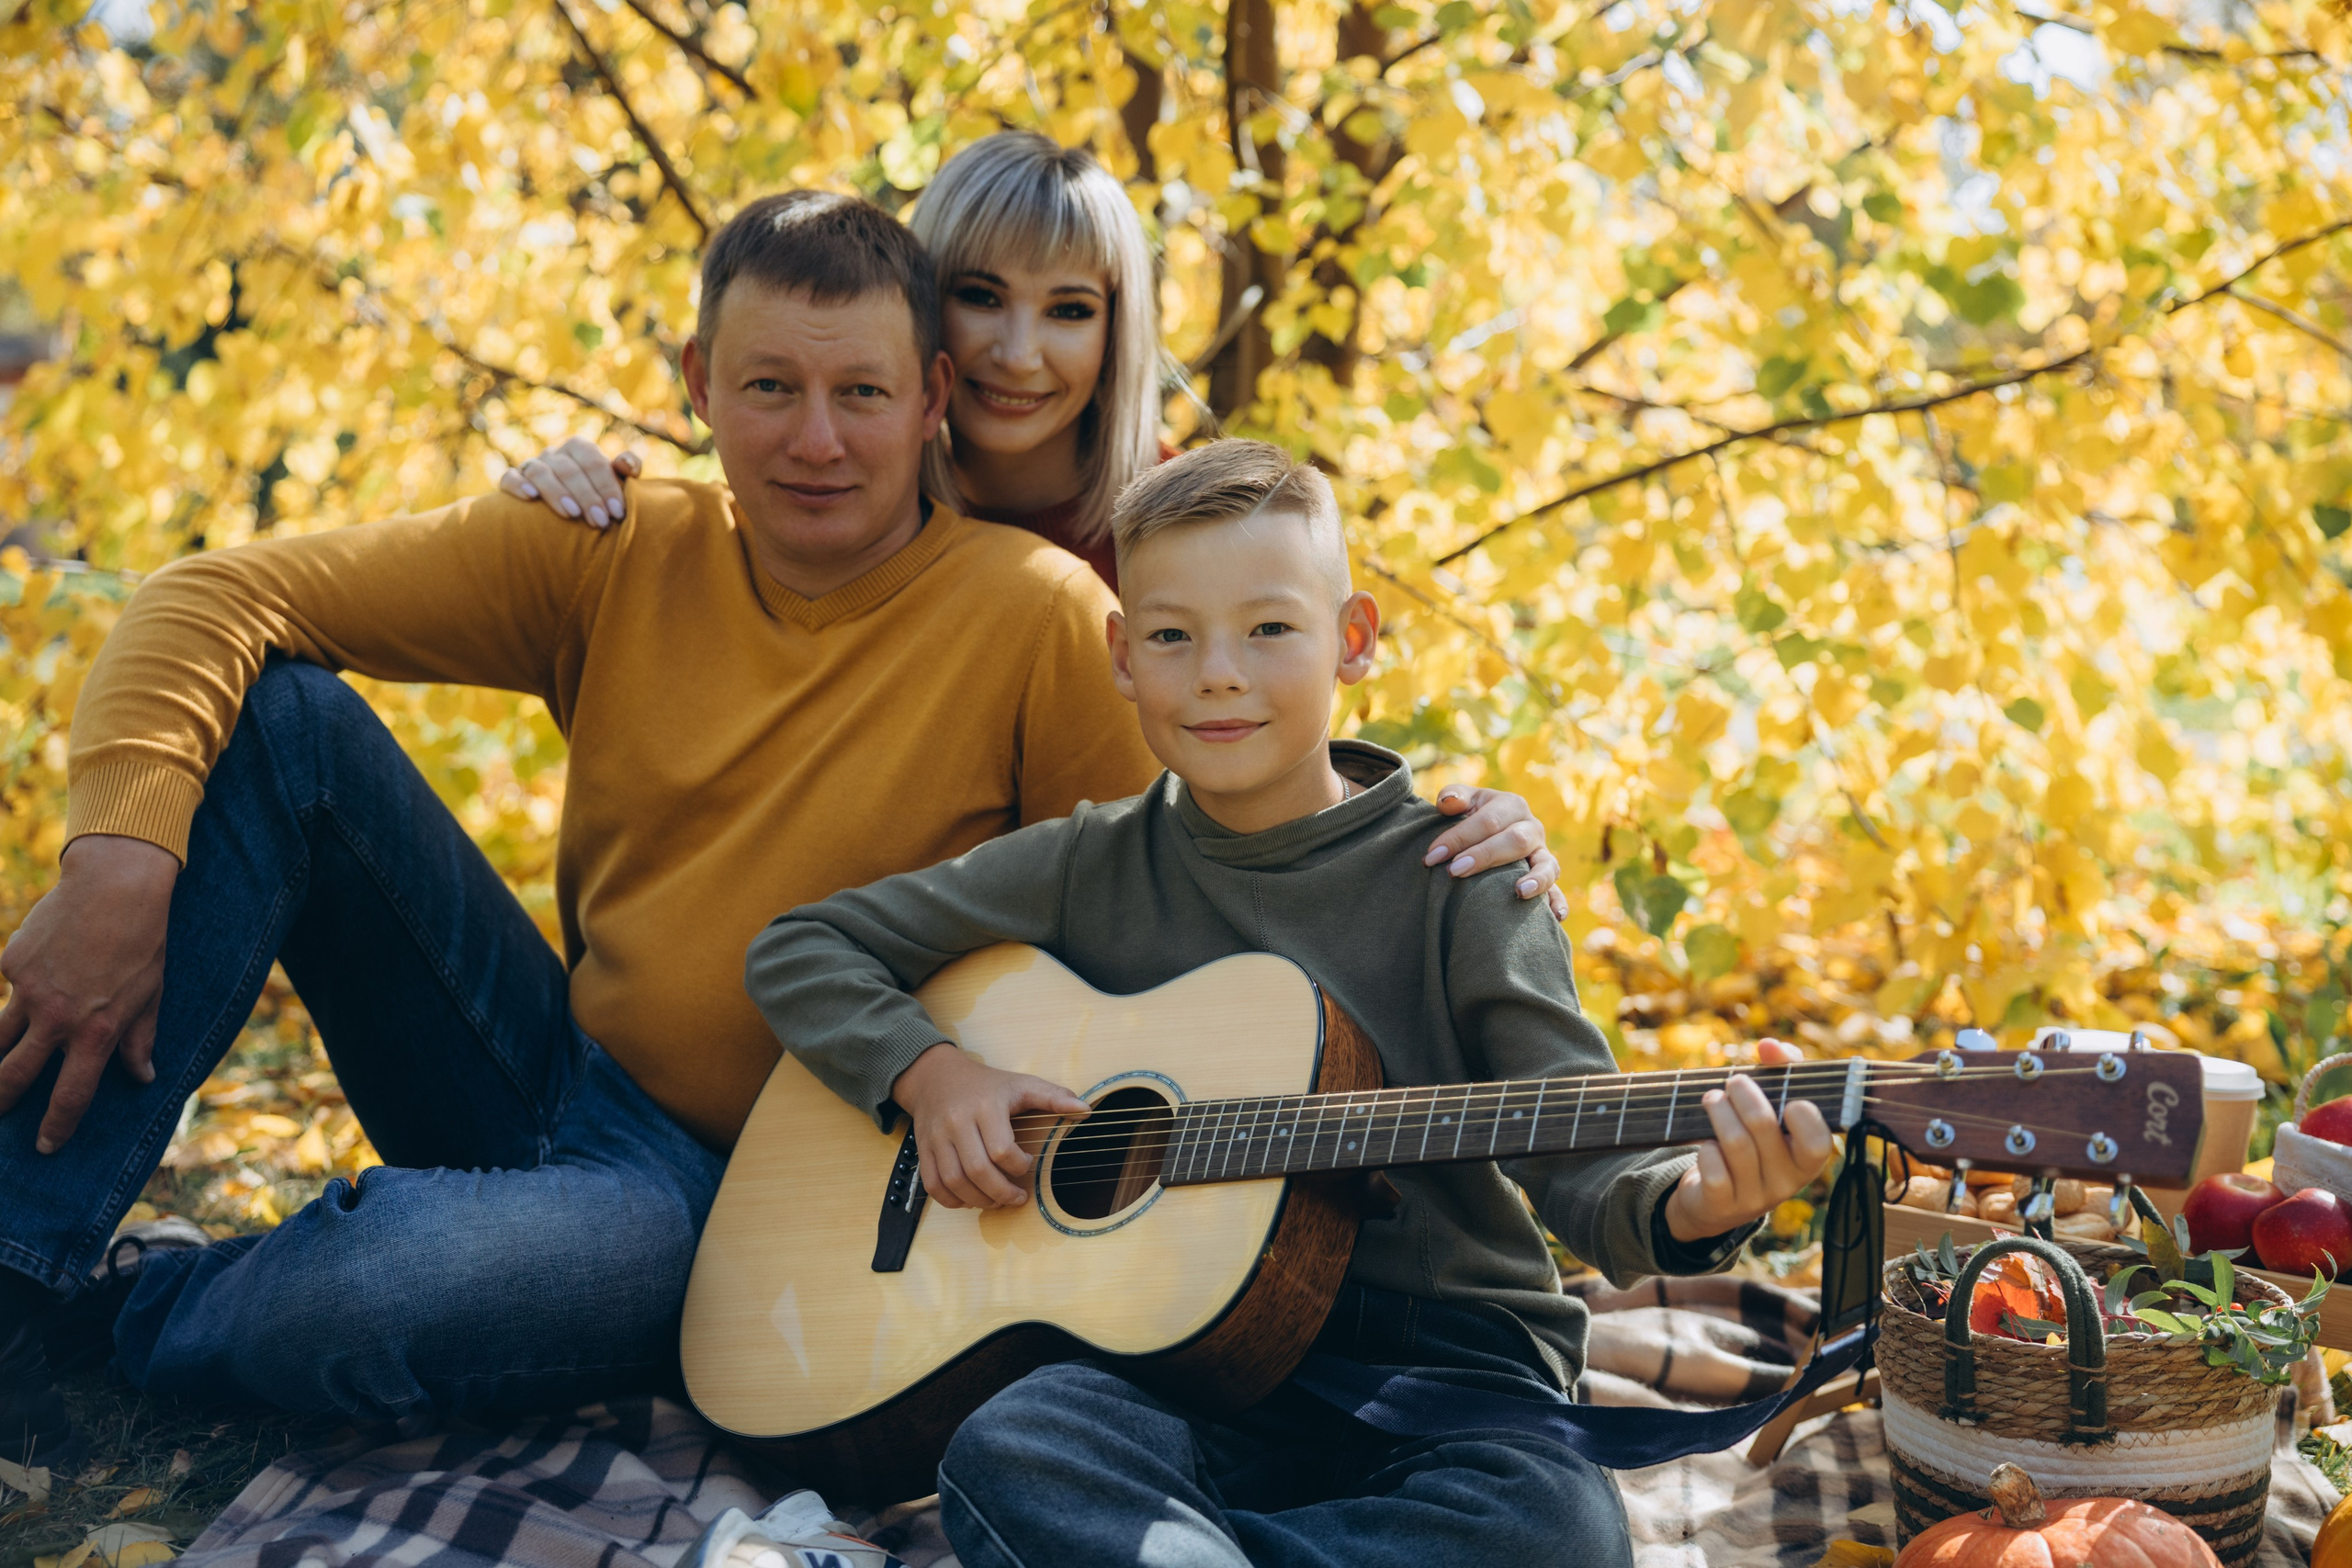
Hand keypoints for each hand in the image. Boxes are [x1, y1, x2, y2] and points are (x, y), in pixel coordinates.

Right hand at [0, 835, 180, 1152]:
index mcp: (97, 1032)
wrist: (116, 887)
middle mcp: (58, 1018)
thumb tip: (143, 1077)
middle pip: (14, 1076)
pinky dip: (18, 994)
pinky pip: (9, 990)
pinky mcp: (12, 963)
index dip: (56, 1126)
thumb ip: (140, 1039)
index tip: (46, 1146)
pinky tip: (37, 977)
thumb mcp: (151, 995)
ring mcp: (29, 991)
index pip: (71, 1094)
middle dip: (1, 1103)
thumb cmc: (143, 943)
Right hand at [496, 437, 639, 527]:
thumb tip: (628, 466)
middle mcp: (555, 454)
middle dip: (587, 496)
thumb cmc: (597, 493)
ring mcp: (532, 465)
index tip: (618, 512)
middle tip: (600, 521)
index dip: (606, 486)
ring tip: (572, 514)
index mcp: (579, 448)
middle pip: (569, 469)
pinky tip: (531, 497)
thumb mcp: (615, 480)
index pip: (593, 461)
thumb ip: (628, 467)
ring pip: (540, 472)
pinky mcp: (512, 480)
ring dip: (556, 492)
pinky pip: (510, 478)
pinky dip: (518, 485)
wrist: (566, 510)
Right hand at [890, 1042, 1089, 1209]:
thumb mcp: (1020, 1084)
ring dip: (977, 1200)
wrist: (935, 1076)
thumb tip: (1085, 1110)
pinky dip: (951, 1200)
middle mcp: (957, 1122)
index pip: (1001, 1149)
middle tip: (1016, 1198)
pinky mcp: (923, 1150)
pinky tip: (969, 1199)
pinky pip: (933, 1184)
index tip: (1028, 1164)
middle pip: (977, 1170)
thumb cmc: (984, 1085)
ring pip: (953, 1181)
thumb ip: (1053, 1096)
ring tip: (995, 1200)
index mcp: (985, 1106)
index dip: (1019, 1165)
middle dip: (1000, 1192)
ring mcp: (937, 1138)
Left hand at [1424, 786, 1565, 917]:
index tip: (1431, 857)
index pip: (1487, 821)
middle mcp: (1532, 828)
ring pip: (1546, 865)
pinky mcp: (1547, 878)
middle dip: (1484, 856)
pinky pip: (1557, 891)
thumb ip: (1453, 797)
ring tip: (1518, 892)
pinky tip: (1554, 917)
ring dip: (1535, 878)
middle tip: (1454, 871)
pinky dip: (1558, 903)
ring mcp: (1543, 854)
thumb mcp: (1463, 801)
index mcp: (1512, 805)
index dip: (1458, 838)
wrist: (1489, 831)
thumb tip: (1449, 802)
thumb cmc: (1471, 816)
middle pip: (1515, 841)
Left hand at [1663, 1039, 1836, 1242]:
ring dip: (1719, 1111)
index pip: (1817, 1142)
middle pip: (1762, 1127)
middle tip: (1733, 1082)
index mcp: (1807, 1159)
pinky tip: (1707, 1143)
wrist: (1719, 1200)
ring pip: (1735, 1144)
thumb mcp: (1774, 1110)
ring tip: (1712, 1099)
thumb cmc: (1755, 1142)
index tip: (1789, 1100)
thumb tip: (1770, 1045)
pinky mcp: (1722, 1205)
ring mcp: (1755, 1197)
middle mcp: (1786, 1182)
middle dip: (1743, 1094)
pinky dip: (1706, 1149)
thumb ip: (1781, 1072)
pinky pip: (1713, 1170)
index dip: (1804, 1118)